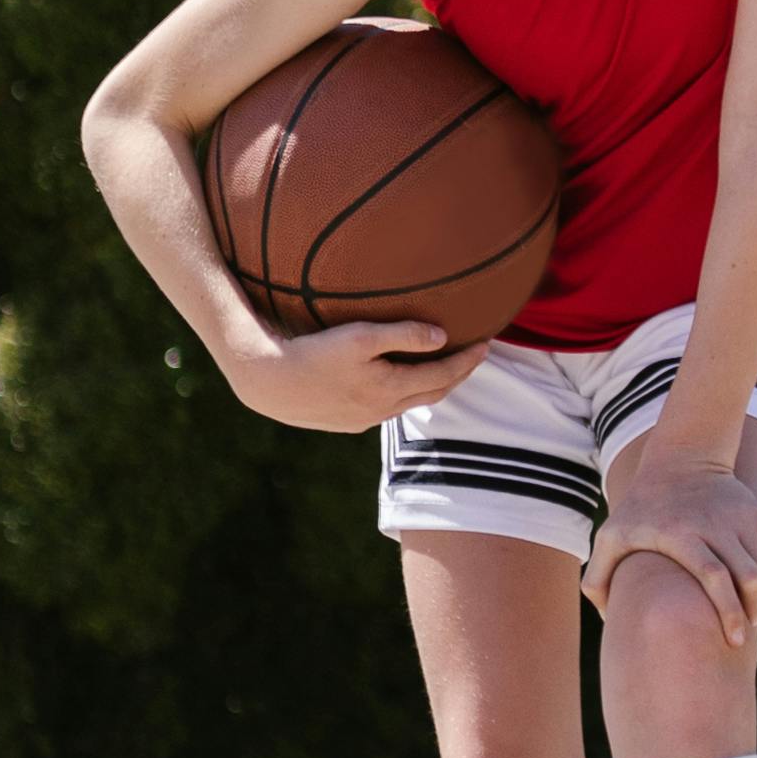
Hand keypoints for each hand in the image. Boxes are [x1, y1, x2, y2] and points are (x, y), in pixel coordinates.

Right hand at [228, 315, 489, 434]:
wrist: (269, 383)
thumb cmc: (313, 353)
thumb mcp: (360, 336)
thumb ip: (402, 334)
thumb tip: (441, 336)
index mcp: (391, 388)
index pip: (444, 374)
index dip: (468, 360)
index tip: (487, 342)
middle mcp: (383, 409)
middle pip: (434, 392)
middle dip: (458, 373)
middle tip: (475, 354)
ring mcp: (366, 420)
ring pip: (411, 403)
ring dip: (433, 385)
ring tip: (445, 367)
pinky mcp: (348, 422)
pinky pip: (389, 408)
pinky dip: (406, 393)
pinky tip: (401, 382)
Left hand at [584, 454, 756, 644]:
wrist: (680, 460)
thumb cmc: (641, 508)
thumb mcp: (611, 536)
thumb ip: (598, 577)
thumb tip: (605, 617)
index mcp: (681, 534)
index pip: (714, 576)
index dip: (728, 611)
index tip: (732, 640)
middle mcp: (715, 525)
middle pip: (749, 577)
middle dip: (751, 612)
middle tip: (740, 633)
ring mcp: (740, 517)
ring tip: (748, 614)